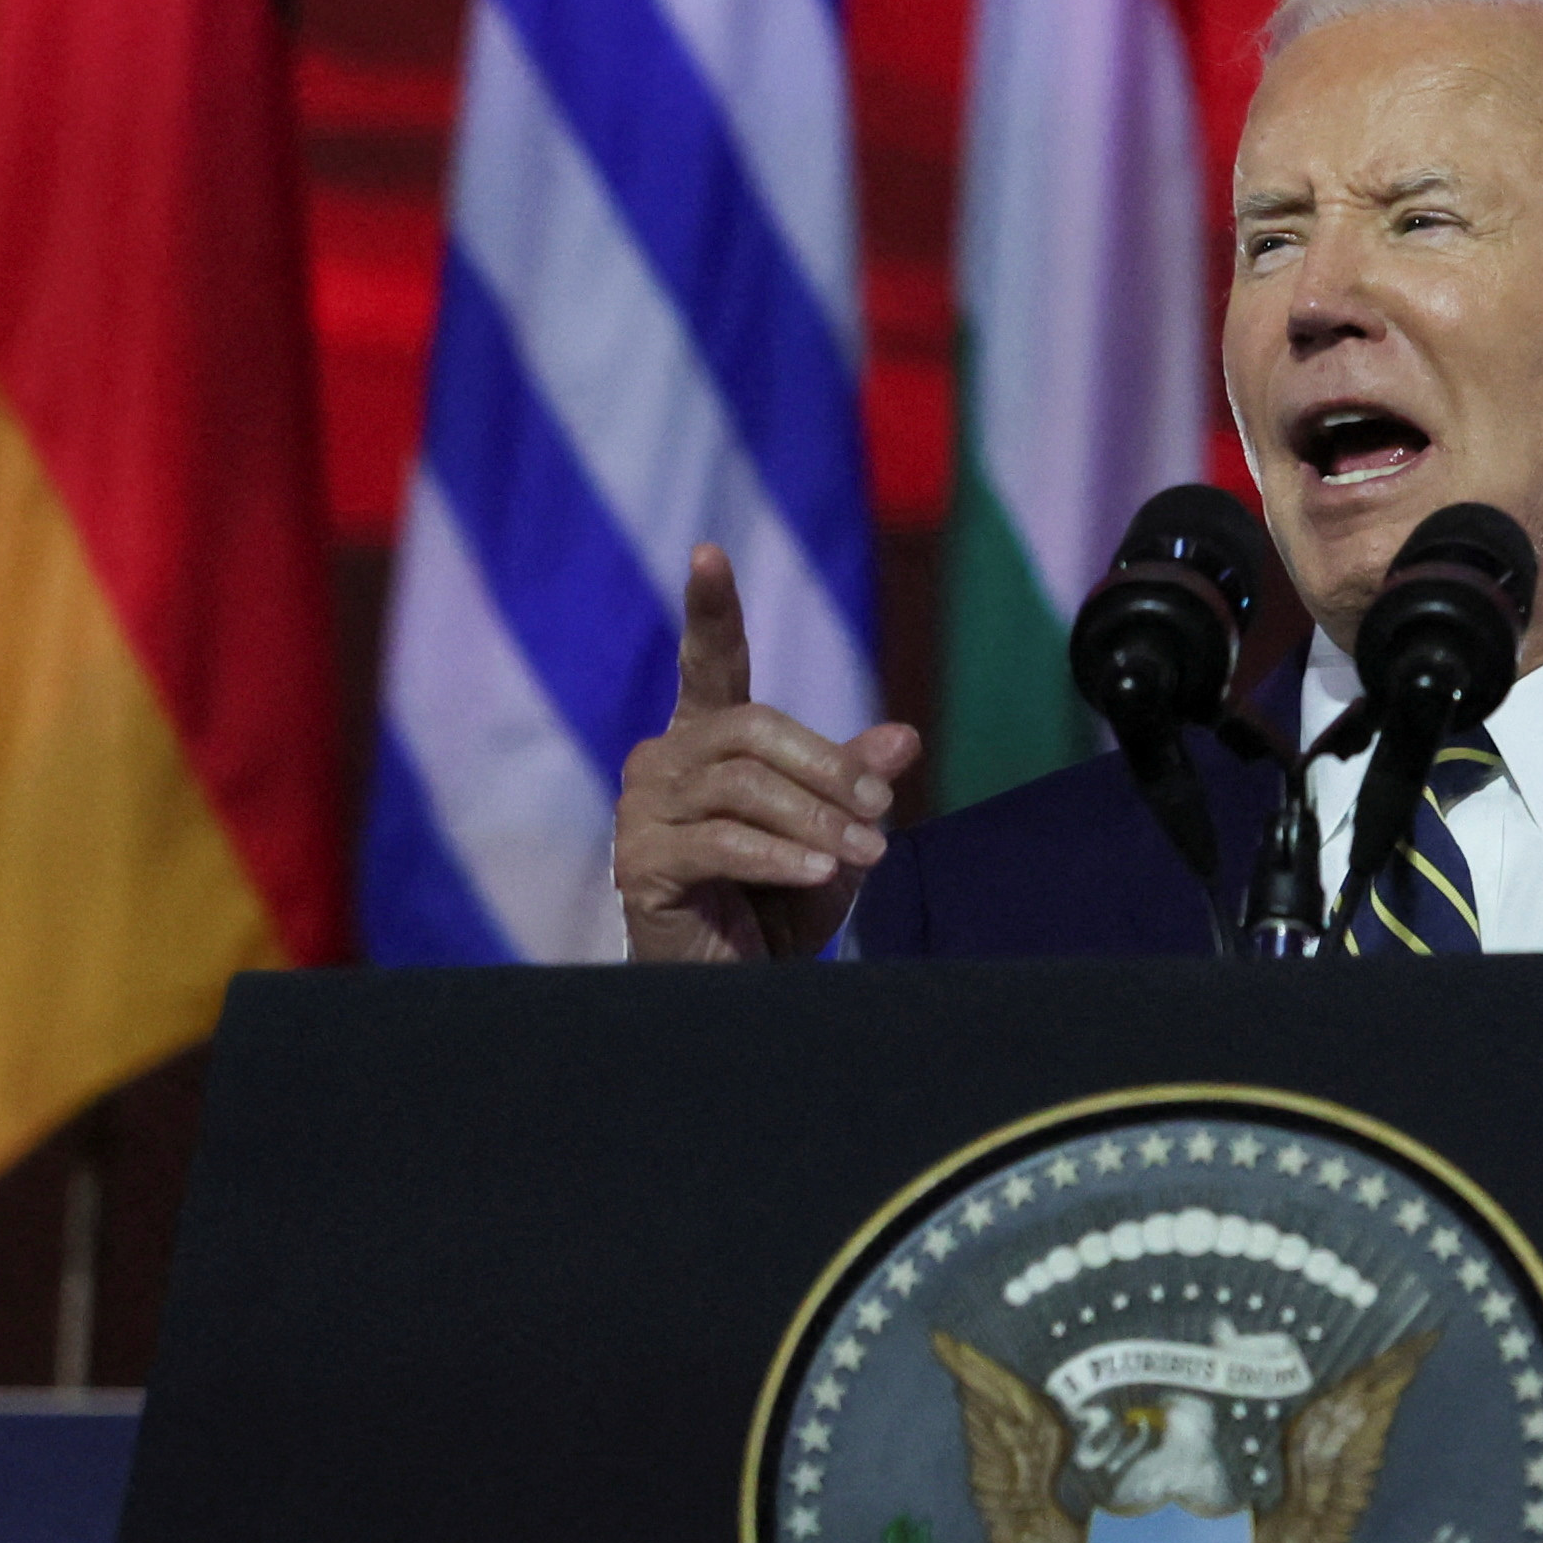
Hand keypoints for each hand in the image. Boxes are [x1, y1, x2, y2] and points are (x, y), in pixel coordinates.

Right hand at [613, 546, 917, 962]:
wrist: (742, 989)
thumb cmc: (782, 904)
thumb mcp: (835, 833)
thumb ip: (855, 781)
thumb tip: (903, 737)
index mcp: (706, 740)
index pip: (707, 664)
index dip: (708, 611)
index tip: (707, 553)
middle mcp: (663, 761)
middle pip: (749, 728)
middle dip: (825, 767)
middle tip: (882, 810)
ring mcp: (643, 811)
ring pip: (741, 786)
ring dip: (816, 821)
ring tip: (866, 853)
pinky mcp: (639, 863)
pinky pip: (720, 842)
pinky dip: (779, 857)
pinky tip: (822, 874)